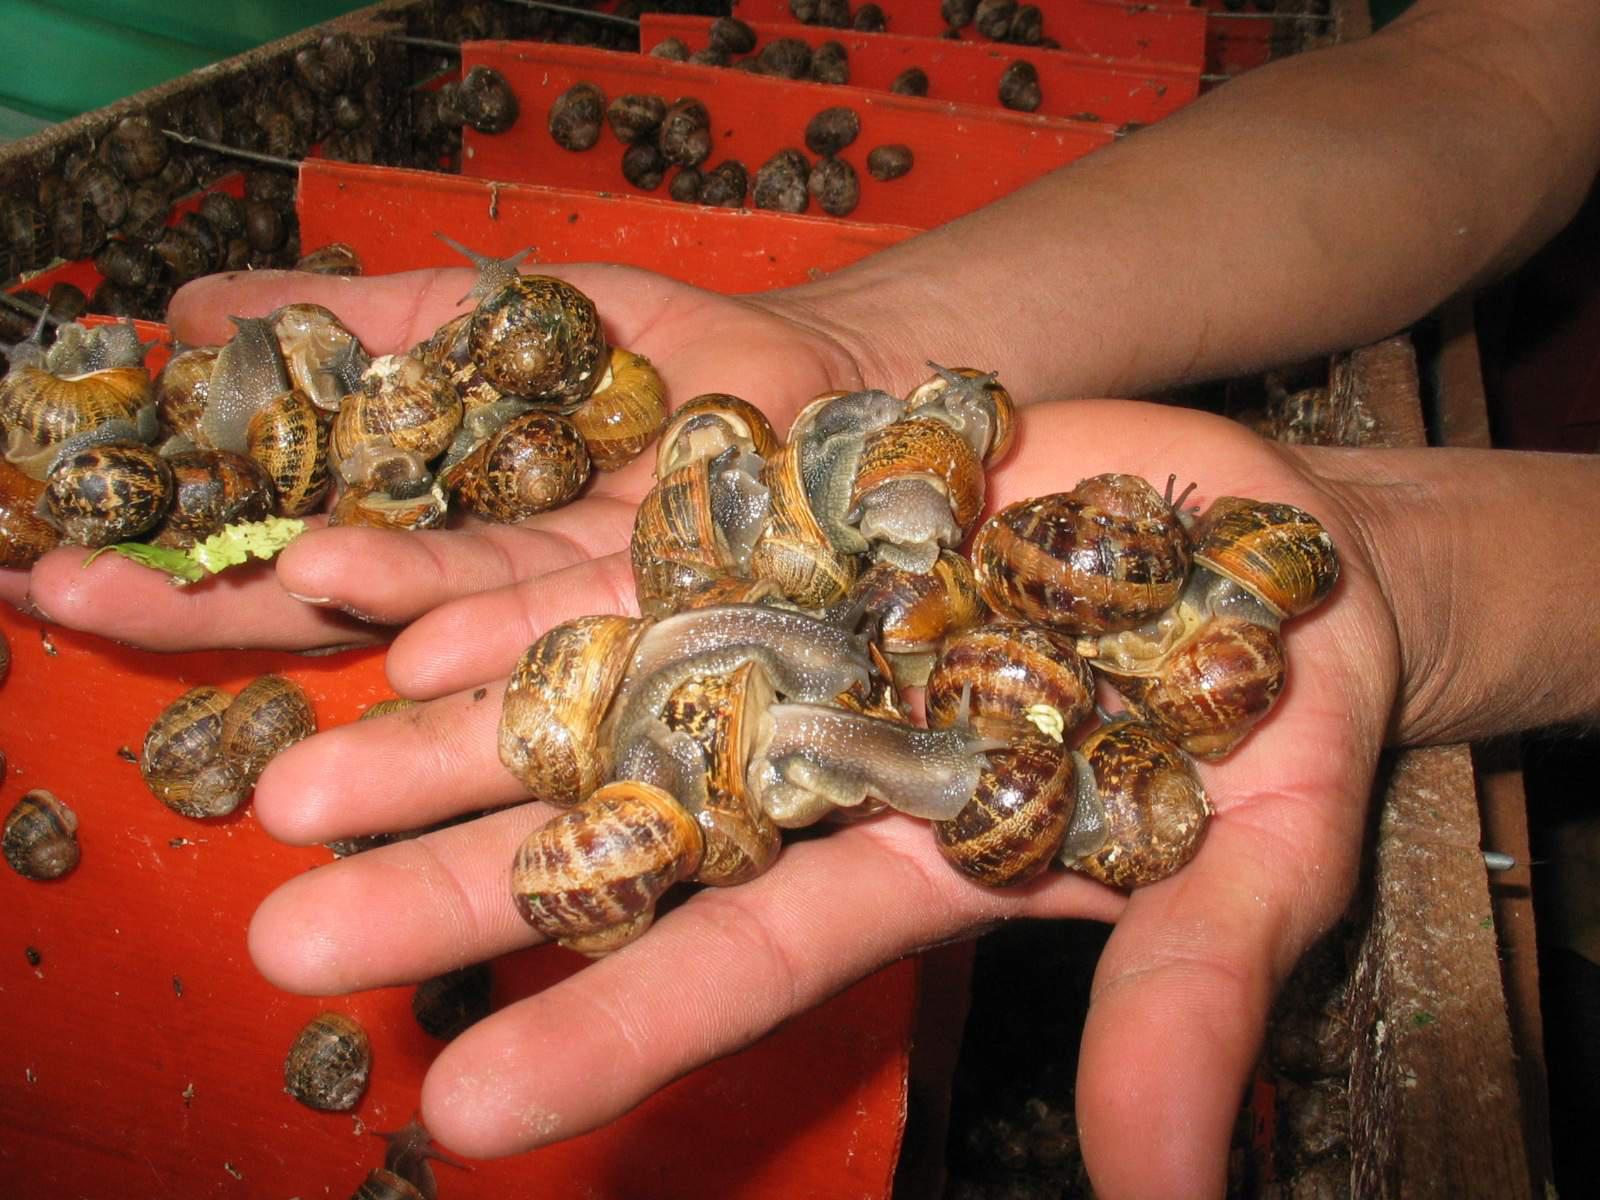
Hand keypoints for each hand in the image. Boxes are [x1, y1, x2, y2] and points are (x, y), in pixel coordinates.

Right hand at [2, 265, 861, 650]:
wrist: (825, 383)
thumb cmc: (663, 352)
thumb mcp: (492, 316)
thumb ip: (361, 319)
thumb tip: (196, 301)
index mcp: (434, 517)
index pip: (275, 533)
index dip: (169, 541)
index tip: (46, 541)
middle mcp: (482, 584)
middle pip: (330, 599)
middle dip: (208, 595)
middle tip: (65, 584)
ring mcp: (570, 610)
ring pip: (445, 618)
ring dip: (357, 604)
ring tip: (273, 578)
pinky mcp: (668, 615)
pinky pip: (581, 617)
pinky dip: (506, 623)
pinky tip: (424, 637)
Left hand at [240, 393, 1400, 1197]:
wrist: (1274, 555)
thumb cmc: (1288, 722)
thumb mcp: (1266, 858)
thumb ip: (1189, 998)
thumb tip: (1163, 1197)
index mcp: (919, 864)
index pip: (745, 962)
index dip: (615, 1033)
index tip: (467, 1116)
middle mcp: (828, 766)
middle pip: (624, 841)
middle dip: (462, 894)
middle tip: (291, 943)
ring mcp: (803, 646)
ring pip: (601, 700)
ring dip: (452, 745)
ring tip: (294, 788)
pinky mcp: (803, 533)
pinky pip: (649, 563)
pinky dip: (538, 591)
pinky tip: (407, 624)